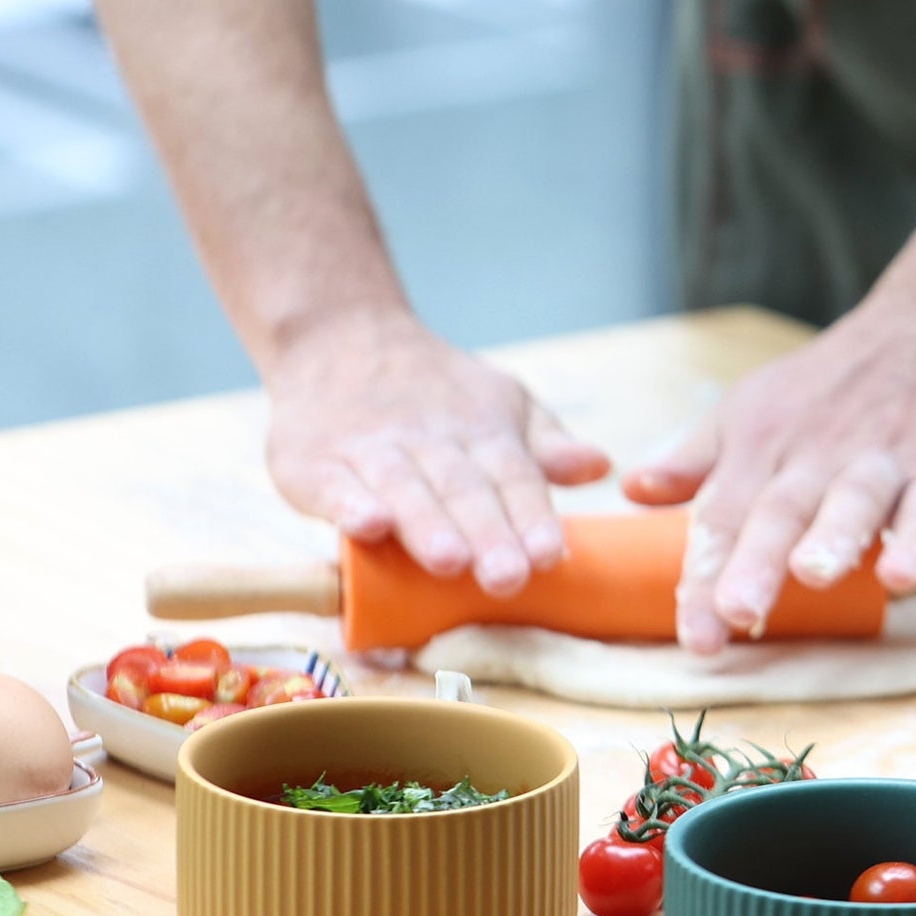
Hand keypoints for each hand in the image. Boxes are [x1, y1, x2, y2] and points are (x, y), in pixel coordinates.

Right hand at [264, 306, 611, 595]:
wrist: (343, 337)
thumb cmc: (438, 391)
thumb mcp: (503, 403)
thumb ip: (547, 445)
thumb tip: (601, 466)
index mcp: (484, 431)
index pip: (514, 476)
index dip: (532, 516)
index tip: (552, 555)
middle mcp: (432, 441)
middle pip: (464, 490)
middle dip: (488, 535)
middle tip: (509, 577)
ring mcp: (372, 451)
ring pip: (405, 489)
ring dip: (427, 526)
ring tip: (451, 562)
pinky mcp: (314, 462)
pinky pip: (333, 485)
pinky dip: (348, 504)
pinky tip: (366, 527)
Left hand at [622, 299, 915, 653]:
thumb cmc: (829, 387)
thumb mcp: (753, 408)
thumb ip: (697, 457)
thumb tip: (632, 490)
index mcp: (762, 445)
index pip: (725, 515)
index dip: (705, 575)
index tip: (692, 634)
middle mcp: (816, 455)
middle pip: (781, 512)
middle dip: (756, 563)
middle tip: (734, 613)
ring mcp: (880, 461)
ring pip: (852, 502)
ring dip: (832, 538)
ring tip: (812, 576)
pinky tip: (903, 575)